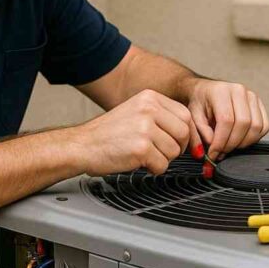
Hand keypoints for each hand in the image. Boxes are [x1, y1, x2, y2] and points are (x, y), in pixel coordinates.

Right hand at [73, 89, 199, 175]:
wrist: (82, 145)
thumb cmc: (107, 133)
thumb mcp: (135, 111)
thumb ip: (160, 116)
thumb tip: (186, 130)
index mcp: (150, 98)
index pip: (185, 115)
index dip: (185, 133)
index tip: (179, 142)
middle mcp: (149, 109)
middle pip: (184, 132)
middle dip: (177, 147)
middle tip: (162, 152)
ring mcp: (145, 128)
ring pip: (174, 151)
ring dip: (163, 159)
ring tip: (145, 156)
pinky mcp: (141, 148)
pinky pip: (162, 165)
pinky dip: (154, 169)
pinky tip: (139, 163)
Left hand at [186, 79, 268, 160]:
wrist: (206, 92)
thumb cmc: (200, 103)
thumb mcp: (192, 117)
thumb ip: (199, 135)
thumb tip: (208, 151)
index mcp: (221, 91)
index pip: (226, 120)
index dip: (221, 141)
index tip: (213, 153)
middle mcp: (239, 91)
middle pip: (244, 123)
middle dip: (232, 144)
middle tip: (221, 153)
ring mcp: (252, 97)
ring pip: (256, 126)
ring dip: (244, 143)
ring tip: (230, 146)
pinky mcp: (260, 105)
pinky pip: (264, 126)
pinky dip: (254, 138)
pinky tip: (241, 140)